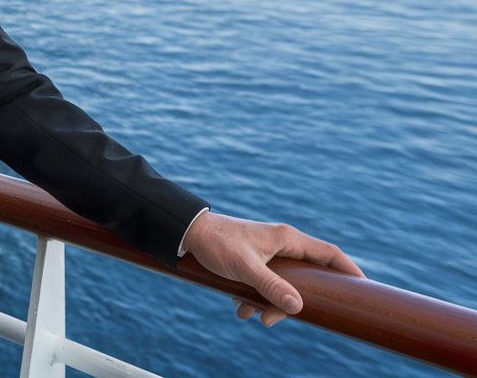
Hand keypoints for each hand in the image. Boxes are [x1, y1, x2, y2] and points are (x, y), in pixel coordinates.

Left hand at [182, 211, 363, 326]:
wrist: (188, 234)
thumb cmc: (217, 244)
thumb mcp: (245, 268)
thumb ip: (271, 287)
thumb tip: (299, 309)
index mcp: (287, 238)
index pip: (328, 252)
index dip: (348, 270)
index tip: (363, 288)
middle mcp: (282, 243)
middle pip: (306, 276)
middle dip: (296, 301)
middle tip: (286, 318)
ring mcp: (269, 252)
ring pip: (284, 284)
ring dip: (270, 303)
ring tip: (251, 313)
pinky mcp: (254, 260)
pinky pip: (266, 284)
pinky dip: (256, 298)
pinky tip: (239, 307)